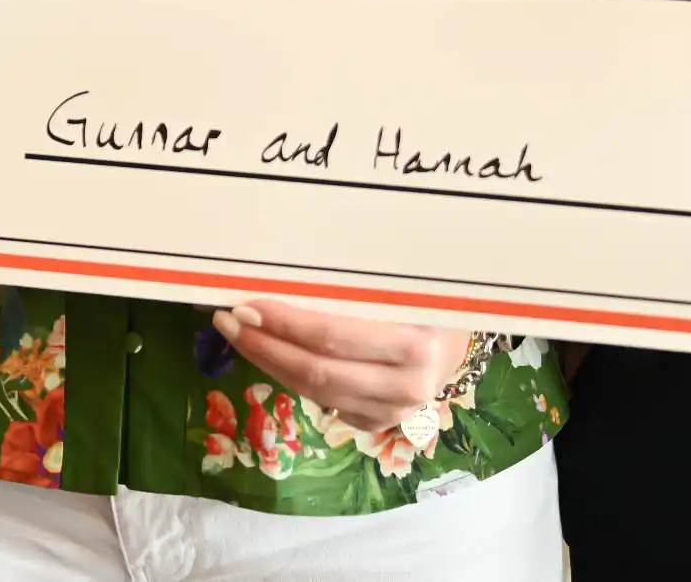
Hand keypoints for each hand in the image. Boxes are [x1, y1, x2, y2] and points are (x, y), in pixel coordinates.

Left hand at [209, 301, 473, 432]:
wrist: (462, 338)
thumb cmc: (429, 295)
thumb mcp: (403, 281)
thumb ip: (356, 280)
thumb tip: (285, 265)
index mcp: (415, 343)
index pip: (333, 336)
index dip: (284, 324)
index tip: (245, 304)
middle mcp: (407, 385)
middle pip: (316, 371)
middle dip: (264, 345)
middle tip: (228, 320)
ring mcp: (393, 412)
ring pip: (315, 392)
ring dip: (270, 363)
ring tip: (239, 335)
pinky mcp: (379, 425)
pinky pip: (324, 404)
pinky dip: (292, 379)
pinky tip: (270, 355)